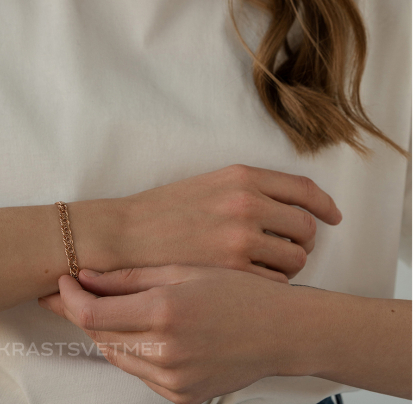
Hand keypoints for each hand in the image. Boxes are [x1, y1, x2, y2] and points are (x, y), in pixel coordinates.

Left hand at [39, 265, 315, 403]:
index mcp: (166, 312)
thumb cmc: (237, 291)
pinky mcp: (181, 396)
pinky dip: (130, 349)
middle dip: (82, 311)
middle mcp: (165, 352)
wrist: (280, 330)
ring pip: (115, 354)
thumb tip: (86, 277)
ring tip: (109, 304)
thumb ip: (131, 277)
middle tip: (77, 289)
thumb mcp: (185, 271)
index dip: (69, 298)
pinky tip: (140, 328)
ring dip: (105, 330)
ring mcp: (173, 380)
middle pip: (99, 335)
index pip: (92, 313)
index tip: (62, 281)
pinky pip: (139, 371)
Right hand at [72, 164, 341, 279]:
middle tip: (289, 246)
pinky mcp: (233, 270)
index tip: (332, 216)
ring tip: (267, 265)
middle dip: (304, 240)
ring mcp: (241, 238)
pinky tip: (252, 280)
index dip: (325, 205)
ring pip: (296, 258)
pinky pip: (275, 281)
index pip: (303, 189)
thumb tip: (286, 206)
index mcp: (242, 177)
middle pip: (306, 227)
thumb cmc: (163, 210)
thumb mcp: (209, 184)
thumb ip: (249, 189)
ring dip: (289, 263)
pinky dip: (271, 283)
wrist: (126, 234)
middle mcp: (247, 203)